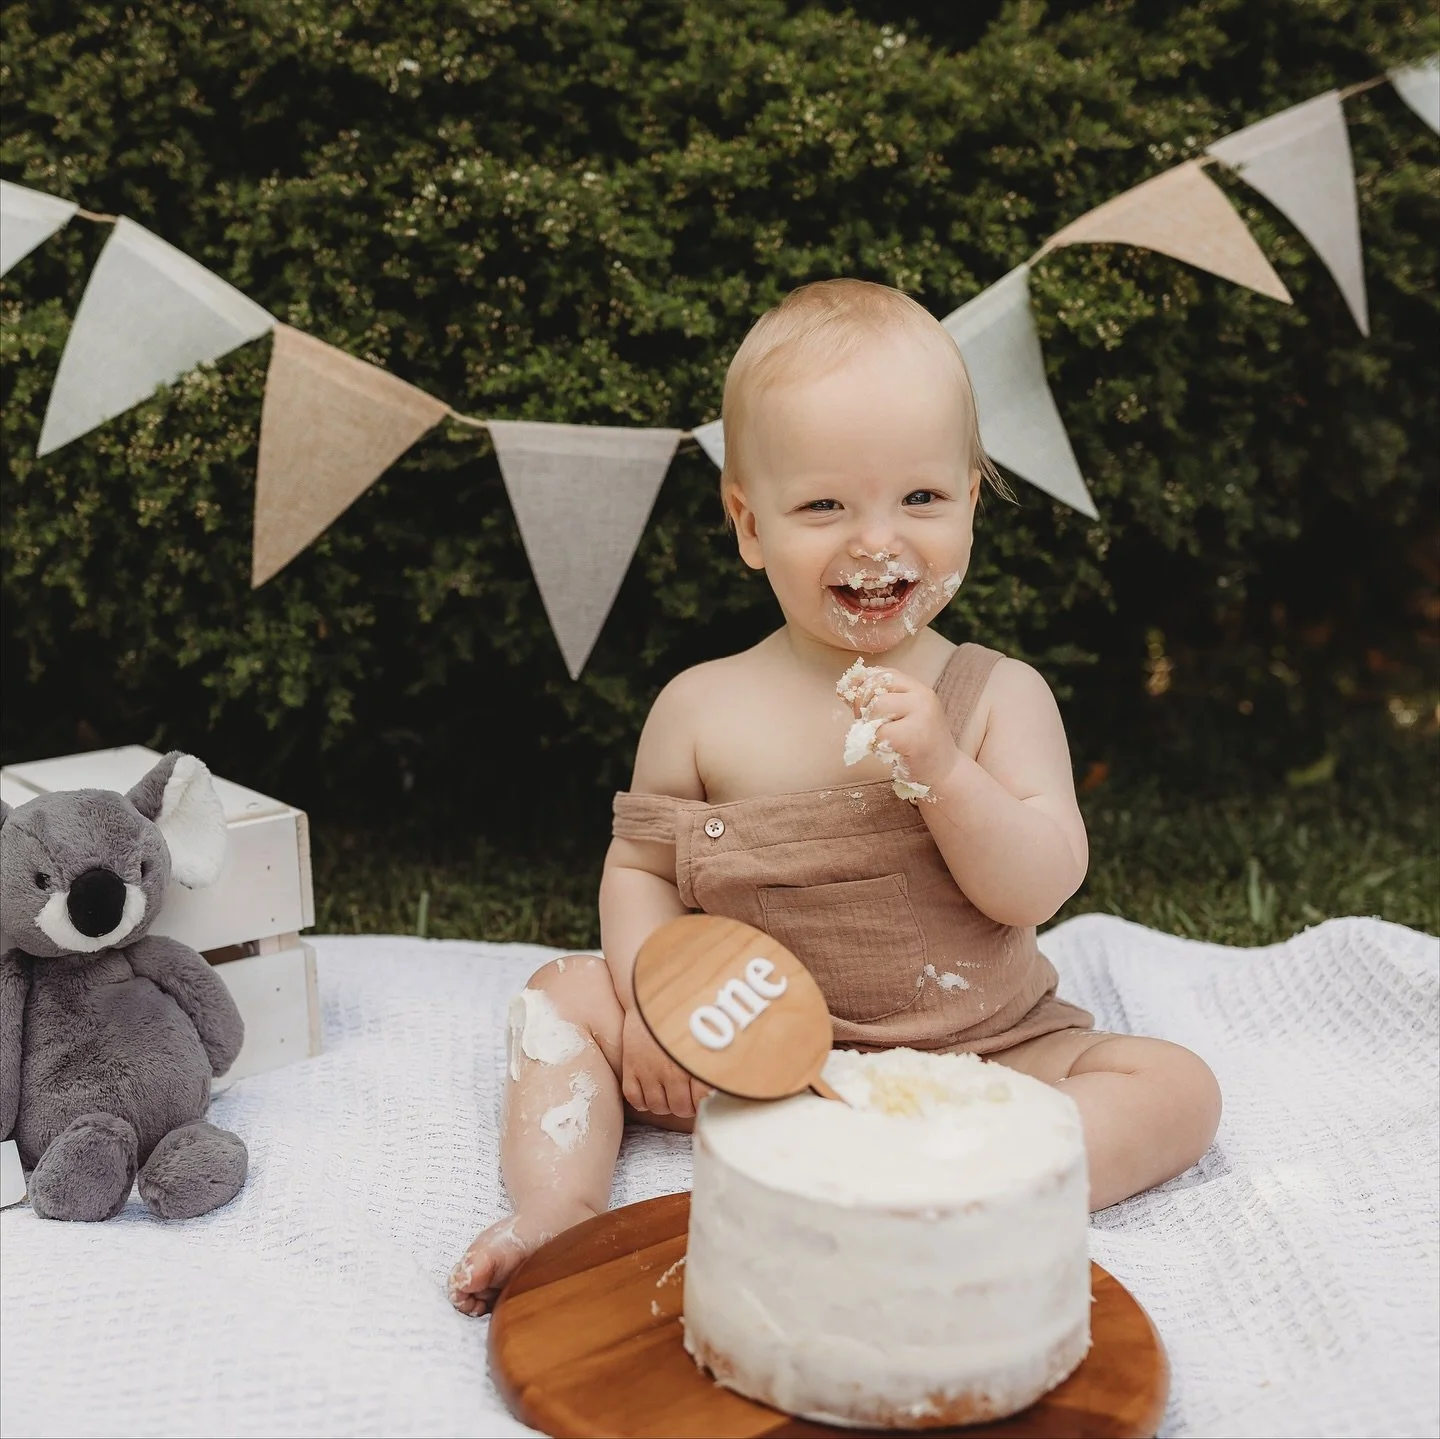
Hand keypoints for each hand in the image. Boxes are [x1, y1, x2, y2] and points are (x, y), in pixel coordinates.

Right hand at [621, 1007, 709, 1117]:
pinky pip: (635, 1100)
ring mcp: (649, 1070)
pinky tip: (649, 1092)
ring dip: (664, 1105)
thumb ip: (714, 1060)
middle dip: (685, 1106)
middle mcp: (672, 1069)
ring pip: (658, 1107)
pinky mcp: (630, 1068)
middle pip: (680, 1108)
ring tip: (668, 1094)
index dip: (703, 1102)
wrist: (649, 998)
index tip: (702, 1095)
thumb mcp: (703, 1035)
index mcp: (694, 1061)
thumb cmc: (680, 1018)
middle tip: (685, 1096)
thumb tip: (725, 1081)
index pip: (702, 1100)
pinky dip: (642, 1102)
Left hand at [849, 665, 958, 790]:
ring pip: (876, 707)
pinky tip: (887, 751)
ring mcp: (921, 714)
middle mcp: (921, 696)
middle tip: (869, 726)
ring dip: (869, 726)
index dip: (864, 686)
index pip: (882, 673)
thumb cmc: (916, 744)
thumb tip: (842, 688)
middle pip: (875, 687)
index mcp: (917, 688)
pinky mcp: (915, 736)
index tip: (862, 706)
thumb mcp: (898, 716)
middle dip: (861, 706)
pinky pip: (881, 733)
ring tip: (880, 739)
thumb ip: (875, 700)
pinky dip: (876, 744)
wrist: (944, 772)